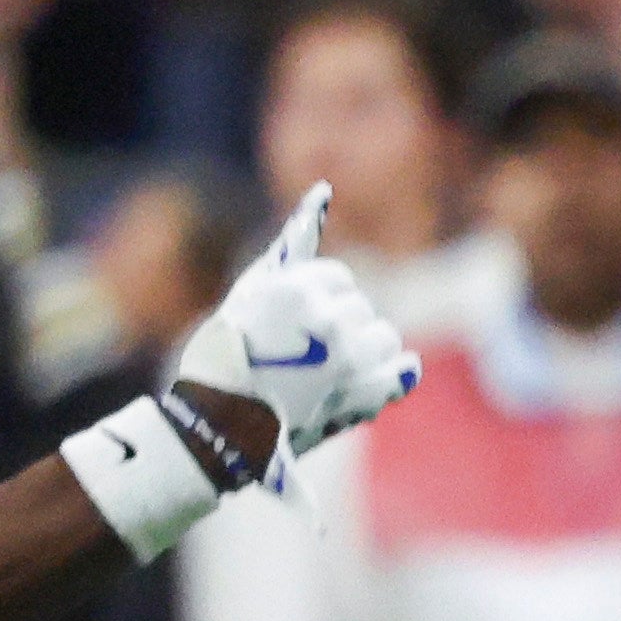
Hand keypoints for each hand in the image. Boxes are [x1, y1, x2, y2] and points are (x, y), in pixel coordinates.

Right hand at [171, 186, 419, 466]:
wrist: (217, 425)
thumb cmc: (225, 356)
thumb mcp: (247, 294)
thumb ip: (287, 252)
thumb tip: (323, 195)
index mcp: (297, 292)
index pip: (338, 279)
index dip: (321, 300)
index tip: (300, 321)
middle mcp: (330, 320)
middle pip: (361, 308)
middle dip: (341, 326)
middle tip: (309, 351)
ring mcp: (352, 358)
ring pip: (384, 336)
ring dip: (365, 350)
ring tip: (331, 369)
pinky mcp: (367, 393)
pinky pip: (402, 370)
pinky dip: (390, 375)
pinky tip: (370, 380)